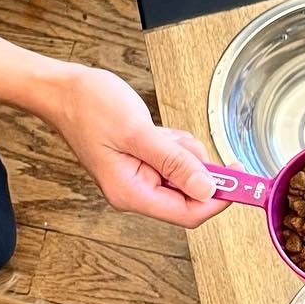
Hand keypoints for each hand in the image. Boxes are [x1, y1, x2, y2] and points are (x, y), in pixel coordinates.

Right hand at [39, 65, 227, 227]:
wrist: (62, 90)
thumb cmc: (88, 108)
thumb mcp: (137, 133)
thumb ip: (175, 162)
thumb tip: (208, 188)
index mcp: (131, 192)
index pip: (188, 212)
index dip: (218, 198)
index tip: (241, 179)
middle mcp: (135, 190)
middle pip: (188, 193)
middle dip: (194, 164)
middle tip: (178, 140)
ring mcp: (138, 175)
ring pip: (183, 172)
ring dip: (181, 150)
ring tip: (157, 131)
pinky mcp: (140, 160)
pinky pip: (172, 158)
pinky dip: (172, 143)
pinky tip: (153, 129)